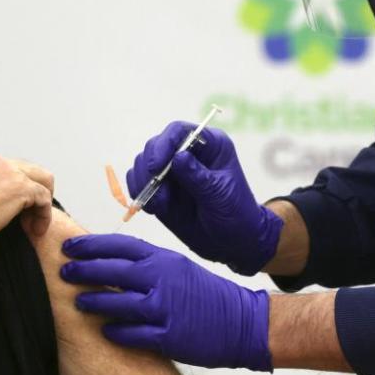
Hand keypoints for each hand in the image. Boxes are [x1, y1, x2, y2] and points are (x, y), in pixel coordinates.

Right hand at [0, 155, 53, 248]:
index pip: (2, 169)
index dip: (10, 190)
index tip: (8, 209)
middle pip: (26, 169)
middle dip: (31, 190)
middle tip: (28, 214)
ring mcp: (8, 171)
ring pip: (41, 178)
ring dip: (40, 203)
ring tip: (34, 224)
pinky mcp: (21, 187)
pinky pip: (43, 197)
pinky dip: (44, 215)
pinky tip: (36, 230)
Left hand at [61, 234, 271, 370]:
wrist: (242, 321)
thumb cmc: (206, 294)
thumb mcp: (176, 267)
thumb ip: (146, 263)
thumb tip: (109, 261)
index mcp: (163, 259)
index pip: (119, 245)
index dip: (91, 245)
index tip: (70, 247)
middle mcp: (162, 279)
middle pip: (113, 270)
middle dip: (84, 270)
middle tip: (64, 271)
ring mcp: (166, 307)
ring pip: (119, 301)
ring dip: (95, 302)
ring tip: (78, 302)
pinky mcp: (170, 336)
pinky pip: (135, 333)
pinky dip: (117, 332)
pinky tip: (104, 331)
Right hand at [128, 121, 283, 274]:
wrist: (232, 242)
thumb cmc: (236, 213)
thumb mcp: (220, 195)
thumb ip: (198, 176)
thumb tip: (178, 157)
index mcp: (209, 145)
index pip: (179, 132)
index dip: (164, 144)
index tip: (155, 167)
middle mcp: (187, 153)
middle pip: (155, 146)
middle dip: (149, 169)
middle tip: (157, 193)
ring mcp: (171, 171)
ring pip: (142, 164)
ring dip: (144, 184)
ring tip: (160, 206)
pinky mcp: (159, 189)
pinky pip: (138, 183)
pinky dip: (139, 194)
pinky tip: (154, 208)